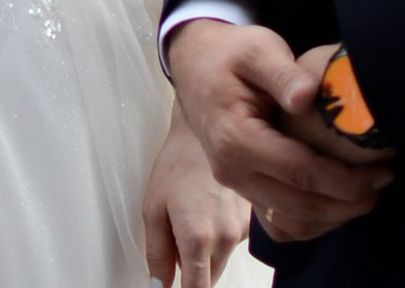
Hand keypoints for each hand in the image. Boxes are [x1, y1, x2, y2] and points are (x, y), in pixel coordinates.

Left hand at [143, 109, 248, 287]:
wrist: (206, 132)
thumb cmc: (176, 165)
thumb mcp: (153, 209)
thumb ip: (157, 254)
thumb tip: (159, 286)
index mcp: (197, 238)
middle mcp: (226, 238)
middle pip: (208, 278)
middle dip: (192, 271)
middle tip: (176, 239)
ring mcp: (242, 230)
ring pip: (221, 262)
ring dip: (206, 254)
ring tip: (193, 216)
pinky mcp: (251, 221)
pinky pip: (232, 243)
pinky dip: (220, 237)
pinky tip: (209, 209)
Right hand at [168, 20, 392, 245]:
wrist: (197, 63)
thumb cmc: (232, 53)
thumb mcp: (257, 48)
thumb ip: (282, 73)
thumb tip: (308, 96)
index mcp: (234, 139)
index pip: (300, 172)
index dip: (346, 179)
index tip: (383, 171)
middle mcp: (231, 170)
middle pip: (298, 206)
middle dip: (347, 202)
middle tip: (385, 184)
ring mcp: (235, 184)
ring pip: (290, 221)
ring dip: (333, 216)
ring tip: (369, 194)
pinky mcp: (244, 187)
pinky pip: (280, 221)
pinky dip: (313, 220)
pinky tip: (339, 201)